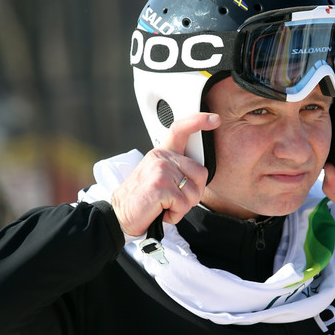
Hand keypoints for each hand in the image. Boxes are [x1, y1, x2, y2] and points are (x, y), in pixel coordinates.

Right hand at [110, 113, 219, 235]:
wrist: (120, 215)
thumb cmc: (144, 199)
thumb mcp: (159, 176)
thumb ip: (177, 169)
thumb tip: (200, 175)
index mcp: (162, 153)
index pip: (181, 130)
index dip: (198, 121)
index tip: (214, 119)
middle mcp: (161, 157)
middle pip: (201, 173)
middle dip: (193, 193)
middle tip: (174, 200)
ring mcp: (161, 170)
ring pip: (194, 192)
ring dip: (183, 207)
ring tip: (164, 205)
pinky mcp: (161, 186)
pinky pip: (183, 205)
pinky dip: (175, 215)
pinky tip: (160, 212)